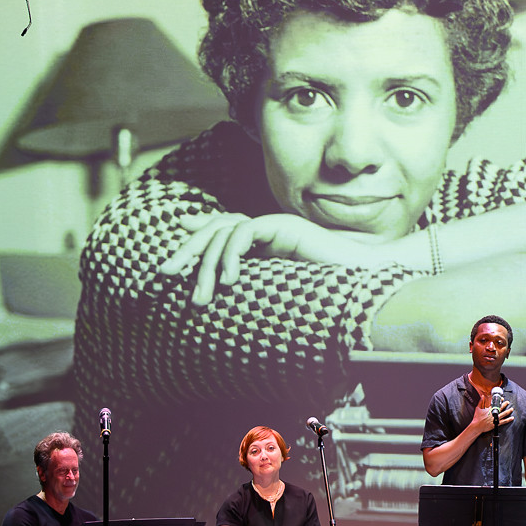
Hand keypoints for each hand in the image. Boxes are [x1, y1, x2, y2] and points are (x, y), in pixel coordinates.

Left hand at [158, 212, 396, 303]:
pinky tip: (228, 278)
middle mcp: (266, 230)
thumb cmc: (326, 297)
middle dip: (187, 251)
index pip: (220, 234)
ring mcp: (274, 225)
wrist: (361, 284)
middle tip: (165, 274)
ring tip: (200, 296)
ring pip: (224, 232)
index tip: (170, 264)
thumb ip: (253, 291)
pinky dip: (231, 254)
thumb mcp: (276, 297)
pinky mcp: (282, 225)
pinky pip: (245, 232)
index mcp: (264, 244)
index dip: (194, 242)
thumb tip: (227, 300)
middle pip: (214, 229)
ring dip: (206, 264)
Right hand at [472, 397, 510, 433]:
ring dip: (508, 411)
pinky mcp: (496, 424)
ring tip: (512, 409)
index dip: (499, 400)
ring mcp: (495, 419)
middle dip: (505, 404)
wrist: (477, 426)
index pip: (496, 404)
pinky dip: (508, 420)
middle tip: (508, 402)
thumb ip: (480, 402)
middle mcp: (493, 414)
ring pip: (504, 414)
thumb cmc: (477, 418)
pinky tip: (512, 418)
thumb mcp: (477, 408)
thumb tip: (482, 396)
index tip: (502, 398)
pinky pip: (504, 421)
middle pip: (501, 408)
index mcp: (489, 410)